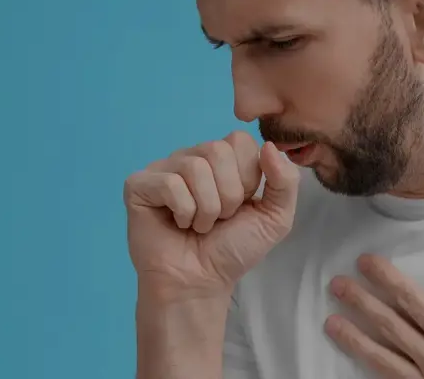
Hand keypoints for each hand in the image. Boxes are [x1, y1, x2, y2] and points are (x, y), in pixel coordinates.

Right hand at [124, 131, 300, 297]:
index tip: (240, 205)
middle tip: (219, 219)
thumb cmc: (232, 250)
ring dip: (206, 208)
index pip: (239, 140)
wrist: (200, 283)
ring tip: (199, 225)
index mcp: (220, 160)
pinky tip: (178, 224)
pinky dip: (183, 211)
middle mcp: (190, 157)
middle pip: (217, 150)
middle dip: (228, 195)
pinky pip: (169, 183)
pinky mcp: (138, 185)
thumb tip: (270, 146)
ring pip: (194, 167)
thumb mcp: (274, 218)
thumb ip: (285, 181)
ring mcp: (162, 169)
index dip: (247, 177)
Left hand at [325, 233, 423, 378]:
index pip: (411, 300)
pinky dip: (372, 373)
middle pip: (388, 325)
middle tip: (335, 285)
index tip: (365, 262)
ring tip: (330, 323)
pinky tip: (357, 365)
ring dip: (354, 339)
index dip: (385, 278)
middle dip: (360, 303)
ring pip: (382, 359)